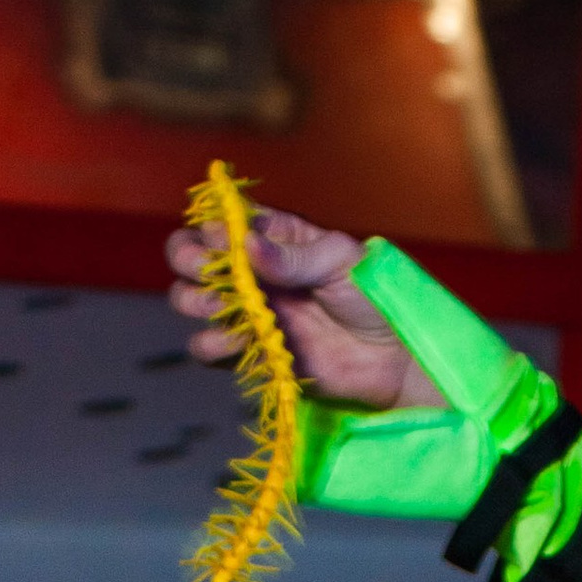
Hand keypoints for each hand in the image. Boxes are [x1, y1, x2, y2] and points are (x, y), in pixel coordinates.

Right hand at [164, 207, 447, 413]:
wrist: (391, 359)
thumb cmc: (374, 299)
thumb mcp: (340, 263)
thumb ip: (293, 257)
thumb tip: (246, 244)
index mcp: (273, 238)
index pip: (219, 222)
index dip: (209, 230)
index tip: (221, 243)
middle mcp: (253, 273)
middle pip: (191, 259)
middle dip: (190, 264)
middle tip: (211, 275)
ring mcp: (249, 313)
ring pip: (190, 302)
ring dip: (196, 304)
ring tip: (228, 312)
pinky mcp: (252, 352)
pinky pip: (209, 347)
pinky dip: (214, 344)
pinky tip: (242, 343)